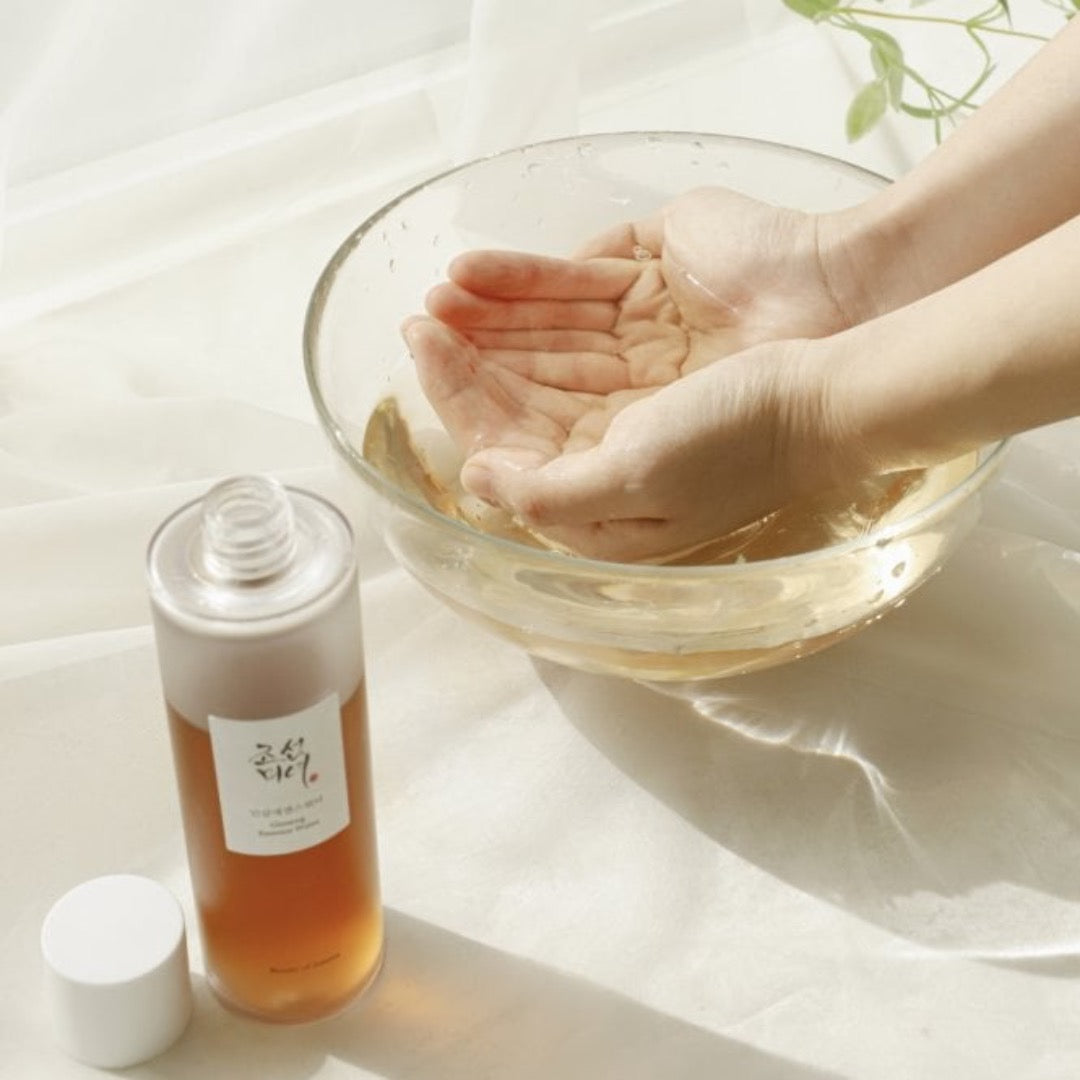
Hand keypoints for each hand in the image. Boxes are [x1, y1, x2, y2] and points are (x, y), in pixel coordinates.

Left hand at [403, 187, 851, 559]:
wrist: (829, 380)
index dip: (463, 403)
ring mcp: (634, 372)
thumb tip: (477, 478)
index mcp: (602, 487)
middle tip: (418, 324)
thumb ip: (548, 497)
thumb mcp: (634, 489)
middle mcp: (609, 433)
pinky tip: (485, 273)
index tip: (424, 357)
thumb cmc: (734, 443)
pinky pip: (579, 298)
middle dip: (466, 361)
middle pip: (520, 395)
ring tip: (441, 295)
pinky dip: (530, 284)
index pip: (512, 446)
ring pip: (542, 346)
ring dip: (490, 321)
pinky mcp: (656, 314)